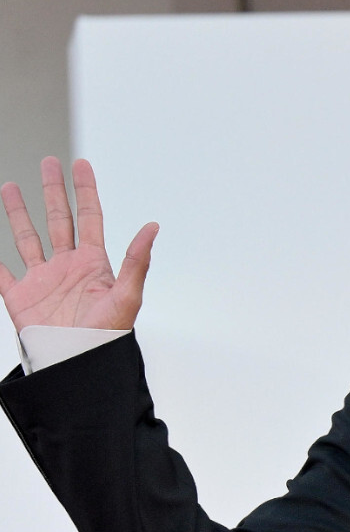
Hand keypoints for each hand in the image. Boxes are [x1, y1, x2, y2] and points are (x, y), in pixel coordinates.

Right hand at [0, 157, 157, 333]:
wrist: (79, 368)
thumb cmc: (106, 339)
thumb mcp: (126, 297)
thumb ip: (136, 261)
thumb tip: (153, 227)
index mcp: (92, 265)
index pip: (89, 218)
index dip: (85, 191)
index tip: (81, 164)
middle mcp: (67, 268)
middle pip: (59, 220)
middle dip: (53, 191)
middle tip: (49, 163)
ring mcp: (43, 281)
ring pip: (28, 238)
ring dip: (19, 213)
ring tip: (10, 187)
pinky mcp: (21, 298)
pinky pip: (1, 274)